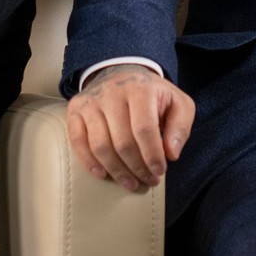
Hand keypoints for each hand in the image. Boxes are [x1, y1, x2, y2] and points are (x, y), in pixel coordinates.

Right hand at [65, 64, 195, 192]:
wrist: (122, 73)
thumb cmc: (152, 95)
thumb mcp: (177, 103)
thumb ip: (180, 127)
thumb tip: (170, 153)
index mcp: (140, 88)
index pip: (144, 128)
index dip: (152, 155)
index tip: (159, 172)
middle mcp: (112, 92)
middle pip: (122, 141)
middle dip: (137, 167)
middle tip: (148, 180)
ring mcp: (91, 101)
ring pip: (100, 145)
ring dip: (116, 170)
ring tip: (130, 182)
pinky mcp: (75, 109)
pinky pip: (78, 141)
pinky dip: (89, 162)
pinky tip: (103, 174)